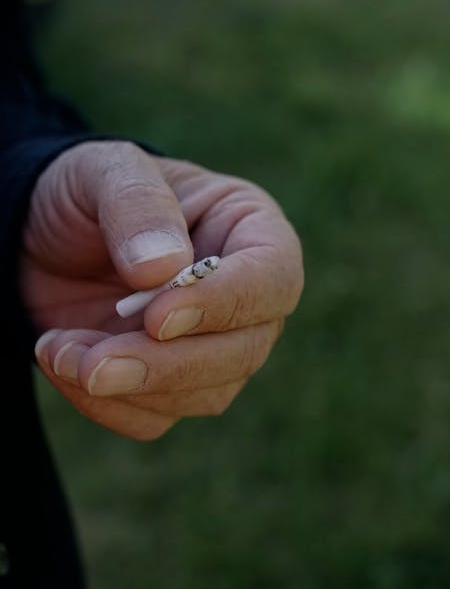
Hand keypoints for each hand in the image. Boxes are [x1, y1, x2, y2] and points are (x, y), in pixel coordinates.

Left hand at [22, 141, 303, 439]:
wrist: (38, 237)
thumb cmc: (86, 192)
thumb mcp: (103, 170)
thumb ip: (137, 205)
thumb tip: (163, 270)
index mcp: (250, 231)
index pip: (272, 278)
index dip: (226, 304)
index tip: (158, 318)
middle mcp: (244, 296)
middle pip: (245, 350)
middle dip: (169, 365)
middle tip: (96, 364)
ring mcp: (213, 347)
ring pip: (205, 394)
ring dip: (128, 386)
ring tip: (57, 349)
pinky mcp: (170, 385)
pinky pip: (155, 418)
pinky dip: (104, 405)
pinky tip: (61, 361)